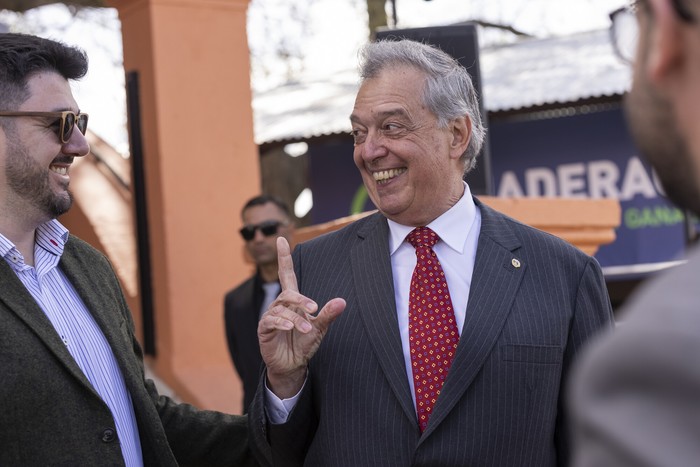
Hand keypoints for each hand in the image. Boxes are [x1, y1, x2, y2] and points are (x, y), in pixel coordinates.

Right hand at [258, 237, 345, 397]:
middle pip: (288, 293)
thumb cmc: (304, 343)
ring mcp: (270, 316)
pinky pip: (270, 321)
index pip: (286, 274)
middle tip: (315, 309)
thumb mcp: (320, 328)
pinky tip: (290, 328)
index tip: (281, 239)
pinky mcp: (264, 329)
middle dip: (301, 300)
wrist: (293, 365)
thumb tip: (342, 301)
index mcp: (292, 301)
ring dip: (295, 318)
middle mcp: (280, 305)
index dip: (284, 257)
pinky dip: (282, 323)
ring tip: (307, 329)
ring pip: (281, 309)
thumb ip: (328, 314)